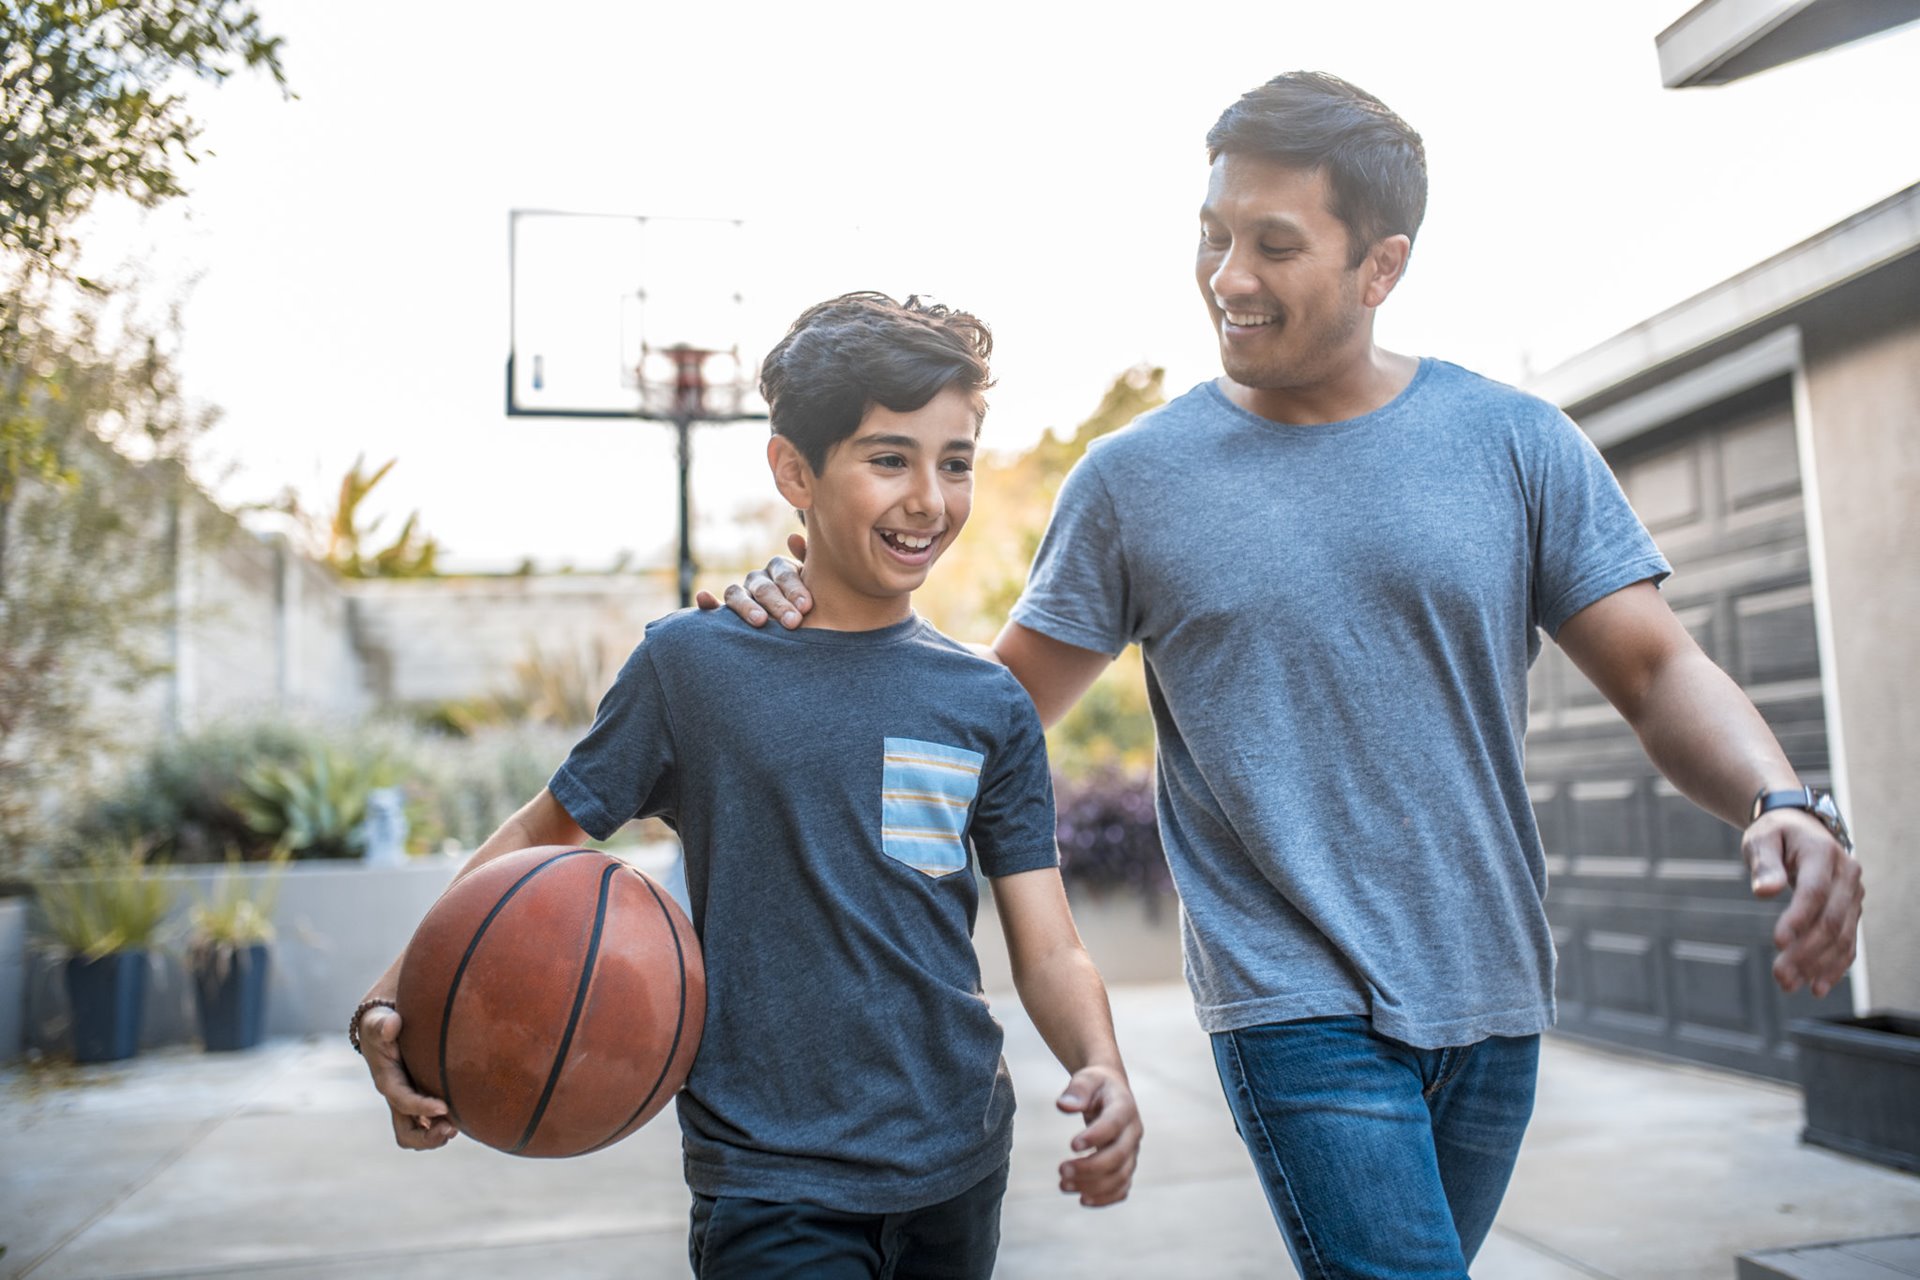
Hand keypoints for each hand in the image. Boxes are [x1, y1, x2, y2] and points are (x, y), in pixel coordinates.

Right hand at [359, 1005, 458, 1149]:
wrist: (381, 1030)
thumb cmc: (381, 1025)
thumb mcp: (378, 1021)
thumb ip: (383, 1024)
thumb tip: (393, 1024)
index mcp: (387, 1082)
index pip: (403, 1101)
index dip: (422, 1107)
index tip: (444, 1107)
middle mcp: (397, 1098)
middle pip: (406, 1134)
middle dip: (427, 1138)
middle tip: (452, 1128)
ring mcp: (407, 1103)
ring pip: (419, 1134)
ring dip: (438, 1136)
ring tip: (459, 1126)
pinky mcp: (419, 1100)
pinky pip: (429, 1124)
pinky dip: (443, 1126)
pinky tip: (461, 1117)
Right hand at [694, 534, 810, 628]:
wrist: (810, 630)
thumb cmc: (817, 608)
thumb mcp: (820, 586)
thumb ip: (810, 562)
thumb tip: (792, 537)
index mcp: (780, 570)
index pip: (783, 574)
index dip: (794, 589)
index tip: (806, 605)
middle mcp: (758, 580)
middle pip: (763, 587)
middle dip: (778, 605)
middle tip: (793, 622)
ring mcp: (742, 596)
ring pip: (736, 594)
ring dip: (747, 606)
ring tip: (760, 621)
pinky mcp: (727, 615)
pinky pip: (714, 608)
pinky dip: (707, 603)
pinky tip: (703, 599)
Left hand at [1055, 1065, 1140, 1206]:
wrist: (1111, 1091)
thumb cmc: (1096, 1085)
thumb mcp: (1087, 1079)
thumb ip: (1077, 1090)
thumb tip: (1064, 1106)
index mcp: (1124, 1107)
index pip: (1114, 1125)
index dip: (1096, 1137)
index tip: (1071, 1146)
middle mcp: (1133, 1132)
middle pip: (1118, 1157)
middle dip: (1090, 1167)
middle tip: (1061, 1170)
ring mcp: (1132, 1151)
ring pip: (1120, 1176)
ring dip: (1093, 1186)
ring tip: (1063, 1185)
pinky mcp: (1127, 1166)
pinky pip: (1122, 1188)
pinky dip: (1105, 1198)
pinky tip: (1082, 1199)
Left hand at [1743, 809, 1862, 996]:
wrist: (1801, 828)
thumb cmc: (1776, 834)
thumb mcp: (1762, 840)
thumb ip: (1764, 864)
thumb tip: (1764, 891)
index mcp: (1823, 854)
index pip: (1814, 892)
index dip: (1798, 919)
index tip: (1778, 942)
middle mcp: (1847, 875)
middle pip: (1830, 920)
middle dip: (1806, 952)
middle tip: (1780, 976)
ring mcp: (1853, 895)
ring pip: (1841, 936)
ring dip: (1818, 965)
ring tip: (1789, 984)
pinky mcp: (1851, 911)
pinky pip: (1848, 942)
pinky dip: (1834, 966)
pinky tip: (1817, 986)